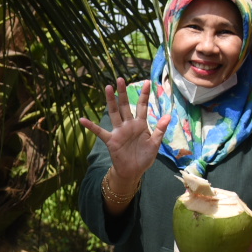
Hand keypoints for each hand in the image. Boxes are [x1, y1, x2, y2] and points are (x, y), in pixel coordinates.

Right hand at [80, 78, 171, 194]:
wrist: (133, 171)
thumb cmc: (144, 157)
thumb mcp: (155, 144)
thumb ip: (160, 129)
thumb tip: (169, 115)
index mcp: (140, 124)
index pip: (142, 106)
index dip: (144, 95)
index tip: (148, 82)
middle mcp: (128, 125)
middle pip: (125, 105)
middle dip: (123, 93)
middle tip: (120, 79)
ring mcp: (119, 131)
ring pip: (114, 113)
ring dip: (111, 101)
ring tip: (108, 88)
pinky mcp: (111, 140)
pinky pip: (99, 132)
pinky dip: (91, 126)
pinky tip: (82, 120)